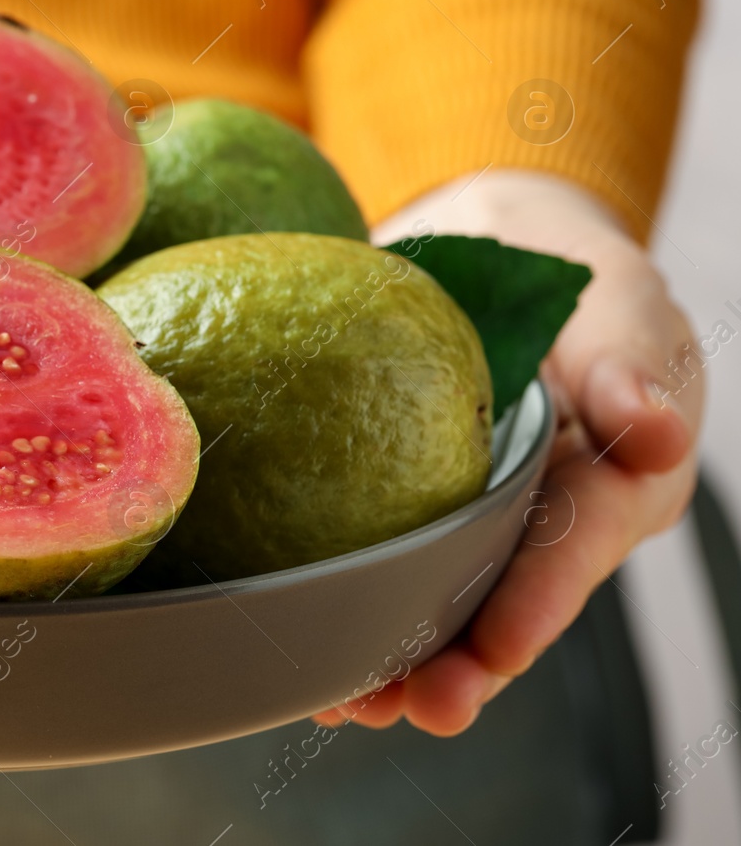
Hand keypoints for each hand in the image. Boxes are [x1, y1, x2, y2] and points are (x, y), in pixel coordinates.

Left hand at [315, 169, 703, 735]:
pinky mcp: (397, 501)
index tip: (496, 648)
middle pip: (500, 606)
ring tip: (347, 700)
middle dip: (461, 664)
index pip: (574, 551)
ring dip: (393, 657)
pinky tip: (297, 643)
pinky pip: (369, 555)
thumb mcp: (618, 306)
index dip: (538, 604)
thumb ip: (631, 364)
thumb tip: (656, 427)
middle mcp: (534, 523)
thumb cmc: (570, 283)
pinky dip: (339, 599)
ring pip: (432, 602)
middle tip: (419, 705)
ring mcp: (464, 520)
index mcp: (606, 490)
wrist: (490, 247)